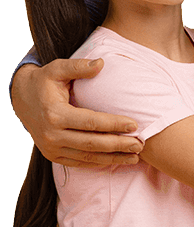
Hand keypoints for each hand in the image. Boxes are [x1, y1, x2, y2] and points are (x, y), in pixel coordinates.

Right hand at [11, 59, 141, 167]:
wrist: (20, 99)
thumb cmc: (44, 81)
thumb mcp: (57, 68)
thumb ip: (78, 66)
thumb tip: (101, 63)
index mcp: (55, 114)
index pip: (91, 122)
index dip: (114, 124)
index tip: (134, 124)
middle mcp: (52, 135)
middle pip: (92, 143)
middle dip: (118, 145)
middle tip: (140, 144)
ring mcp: (51, 148)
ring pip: (87, 157)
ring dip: (113, 158)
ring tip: (135, 156)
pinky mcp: (53, 156)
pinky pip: (79, 163)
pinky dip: (99, 163)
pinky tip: (117, 160)